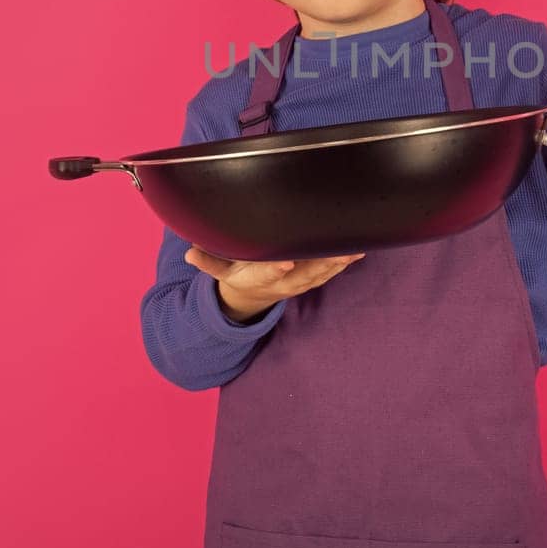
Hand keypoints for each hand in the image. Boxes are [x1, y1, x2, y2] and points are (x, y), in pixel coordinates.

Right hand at [184, 245, 366, 321]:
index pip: (265, 273)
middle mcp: (280, 283)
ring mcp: (297, 283)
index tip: (285, 262)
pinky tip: (357, 252)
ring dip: (337, 264)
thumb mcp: (219, 270)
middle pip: (302, 274)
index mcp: (257, 279)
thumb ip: (207, 261)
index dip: (275, 269)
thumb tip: (190, 252)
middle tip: (337, 252)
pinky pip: (328, 273)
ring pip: (320, 274)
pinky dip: (342, 264)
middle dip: (320, 264)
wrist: (251, 297)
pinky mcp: (310, 280)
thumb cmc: (236, 275)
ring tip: (353, 250)